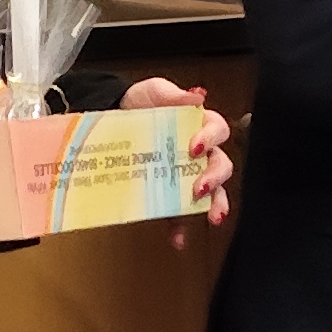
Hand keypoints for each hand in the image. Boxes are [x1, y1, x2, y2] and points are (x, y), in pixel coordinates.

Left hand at [114, 76, 236, 244]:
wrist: (110, 116)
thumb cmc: (139, 103)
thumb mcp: (155, 91)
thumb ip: (174, 95)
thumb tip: (196, 98)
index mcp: (199, 126)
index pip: (218, 131)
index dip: (211, 140)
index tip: (194, 147)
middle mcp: (198, 154)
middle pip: (221, 165)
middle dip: (215, 178)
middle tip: (200, 186)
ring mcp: (185, 176)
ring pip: (211, 193)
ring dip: (213, 205)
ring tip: (210, 216)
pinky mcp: (168, 195)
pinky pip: (180, 215)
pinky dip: (181, 228)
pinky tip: (177, 239)